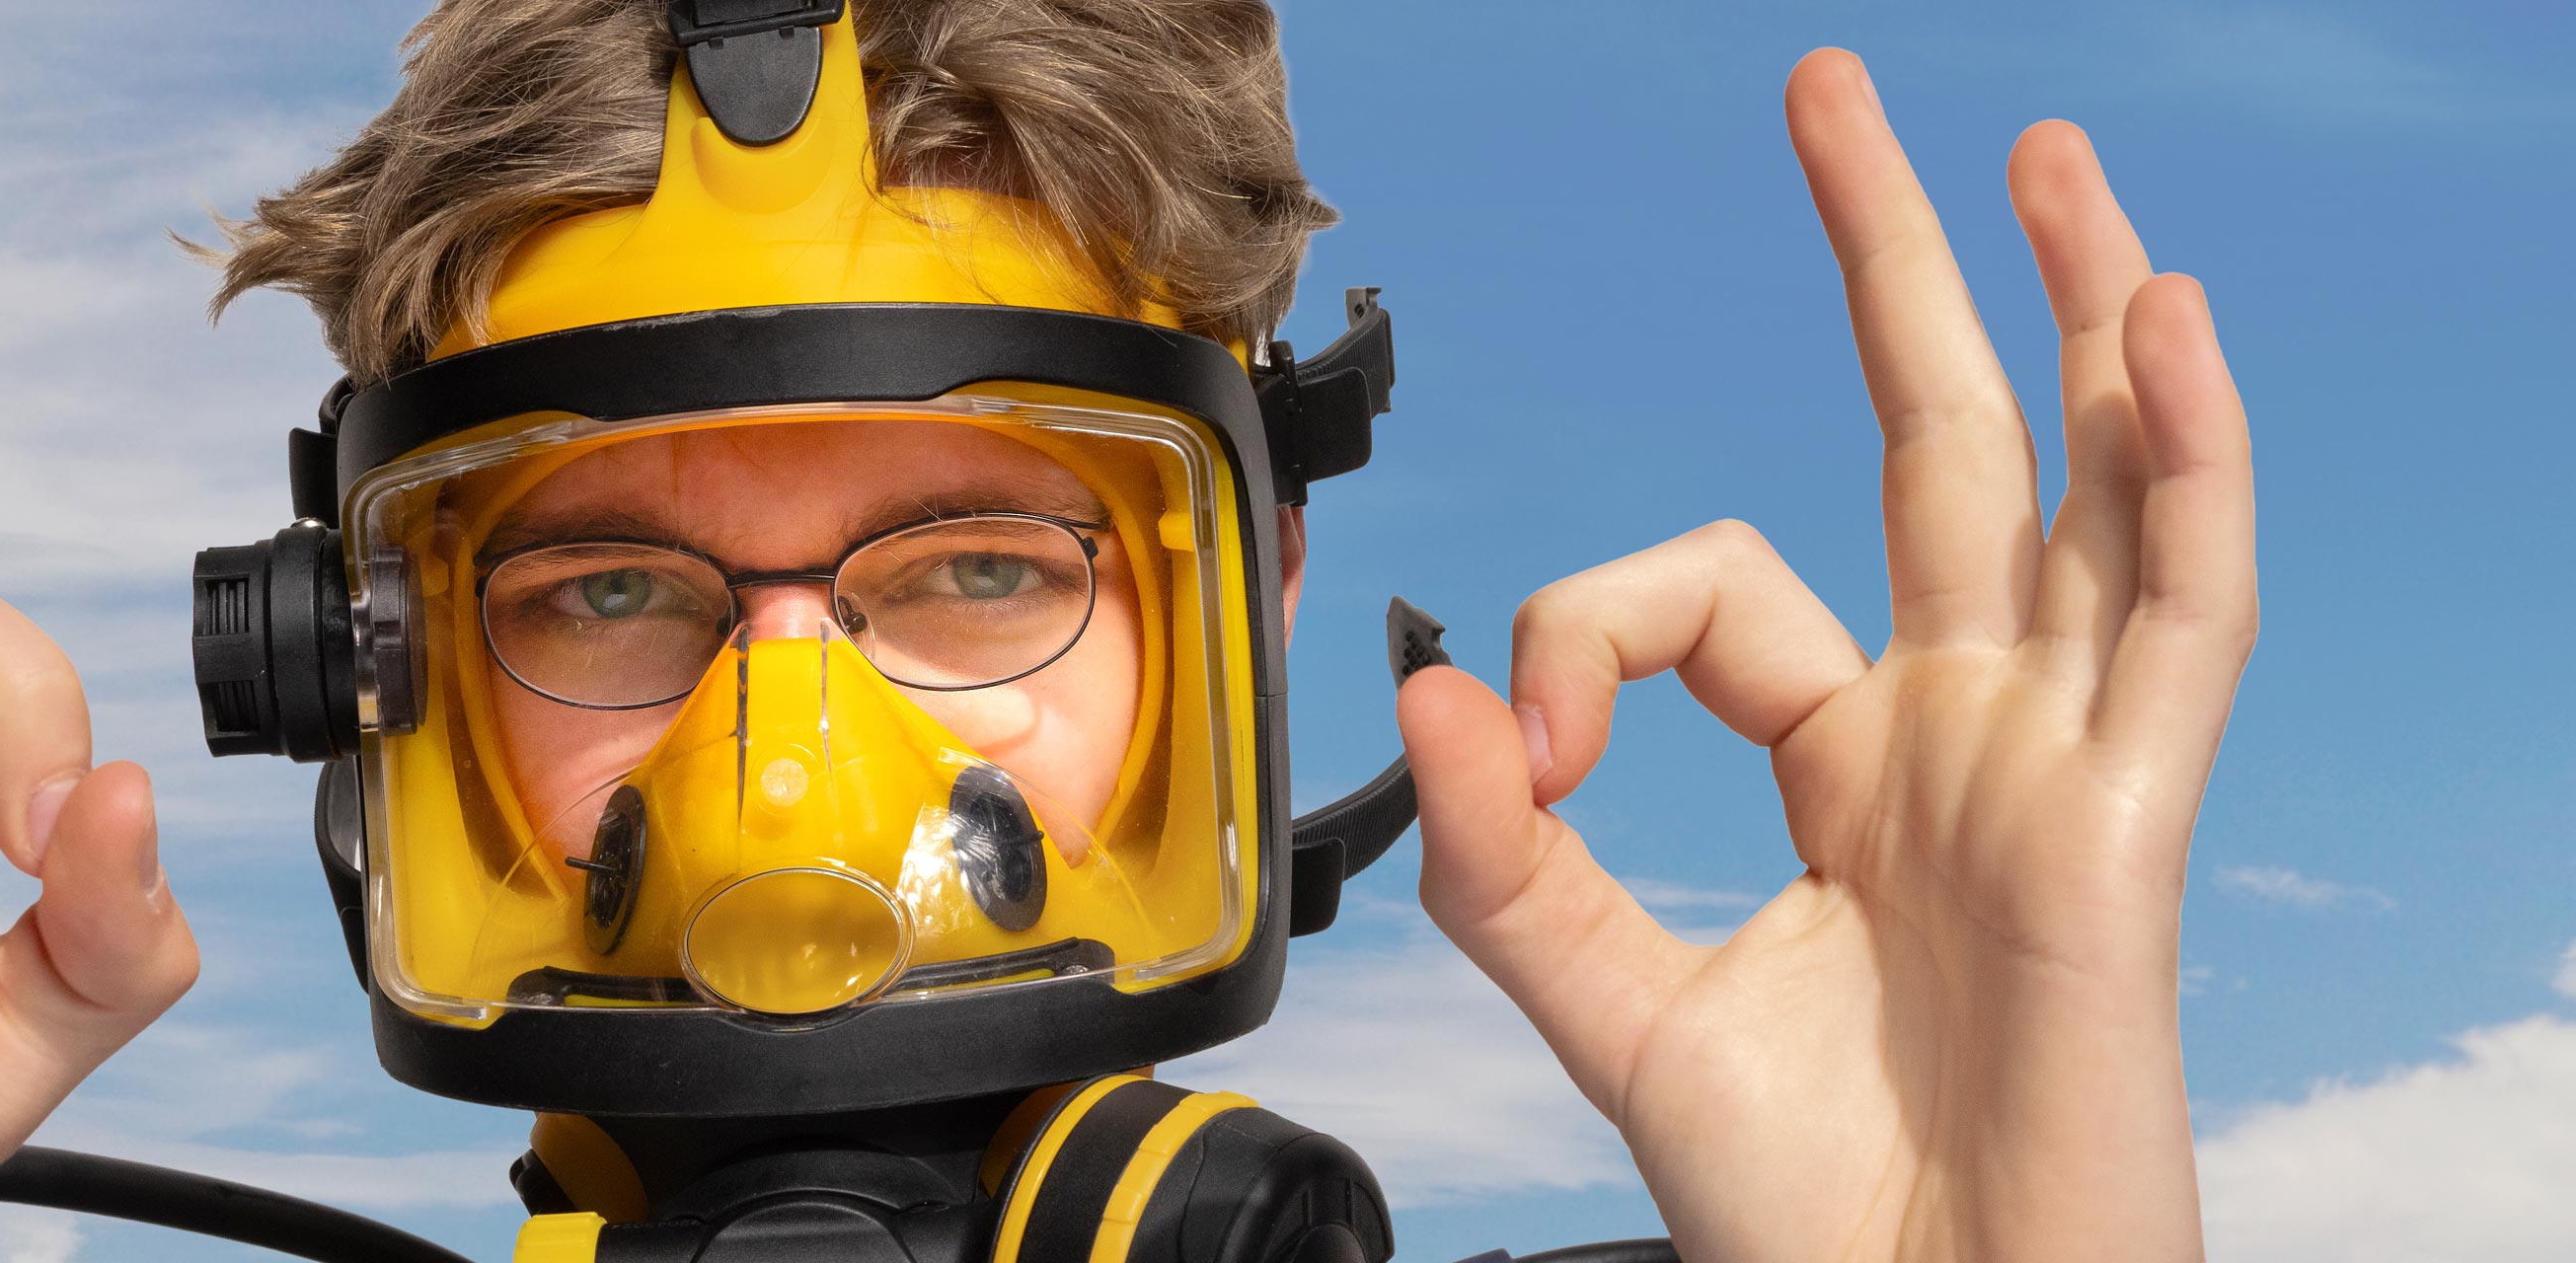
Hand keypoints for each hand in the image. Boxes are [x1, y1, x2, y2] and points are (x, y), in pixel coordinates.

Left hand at [1395, 50, 2252, 1261]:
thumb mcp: (1614, 1016)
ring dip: (2078, 315)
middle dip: (1901, 270)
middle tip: (1841, 103)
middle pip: (1949, 450)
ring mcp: (2060, 768)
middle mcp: (1967, 738)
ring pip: (2095, 492)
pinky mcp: (2127, 829)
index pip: (1718, 593)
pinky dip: (2183, 469)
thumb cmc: (1809, 1210)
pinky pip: (2181, 617)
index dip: (1587, 636)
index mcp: (1853, 769)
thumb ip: (1511, 870)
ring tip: (2055, 163)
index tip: (1524, 759)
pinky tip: (2156, 331)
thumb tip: (1419, 702)